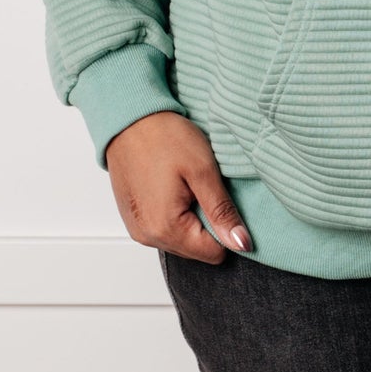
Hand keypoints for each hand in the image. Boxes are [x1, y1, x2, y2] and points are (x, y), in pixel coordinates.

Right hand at [108, 110, 249, 261]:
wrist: (128, 118)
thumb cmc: (164, 137)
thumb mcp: (203, 171)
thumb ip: (222, 212)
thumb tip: (242, 244)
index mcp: (166, 228)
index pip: (214, 253)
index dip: (225, 227)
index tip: (219, 199)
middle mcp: (148, 236)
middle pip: (197, 249)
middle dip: (206, 222)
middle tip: (200, 188)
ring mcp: (138, 229)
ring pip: (182, 240)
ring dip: (191, 218)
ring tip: (185, 185)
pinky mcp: (134, 220)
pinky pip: (165, 229)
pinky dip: (174, 213)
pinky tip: (171, 187)